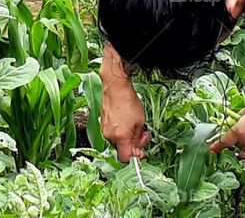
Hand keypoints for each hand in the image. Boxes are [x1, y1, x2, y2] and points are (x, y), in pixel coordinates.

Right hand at [99, 43, 149, 160]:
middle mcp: (109, 135)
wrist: (115, 86)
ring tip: (133, 124)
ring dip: (126, 137)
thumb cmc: (128, 101)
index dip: (134, 157)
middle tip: (142, 134)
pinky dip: (119, 130)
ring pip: (117, 140)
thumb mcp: (140, 122)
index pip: (125, 159)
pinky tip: (126, 120)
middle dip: (132, 144)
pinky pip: (112, 132)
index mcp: (120, 137)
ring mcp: (104, 129)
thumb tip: (137, 150)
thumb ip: (138, 139)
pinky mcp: (102, 122)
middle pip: (121, 149)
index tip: (140, 150)